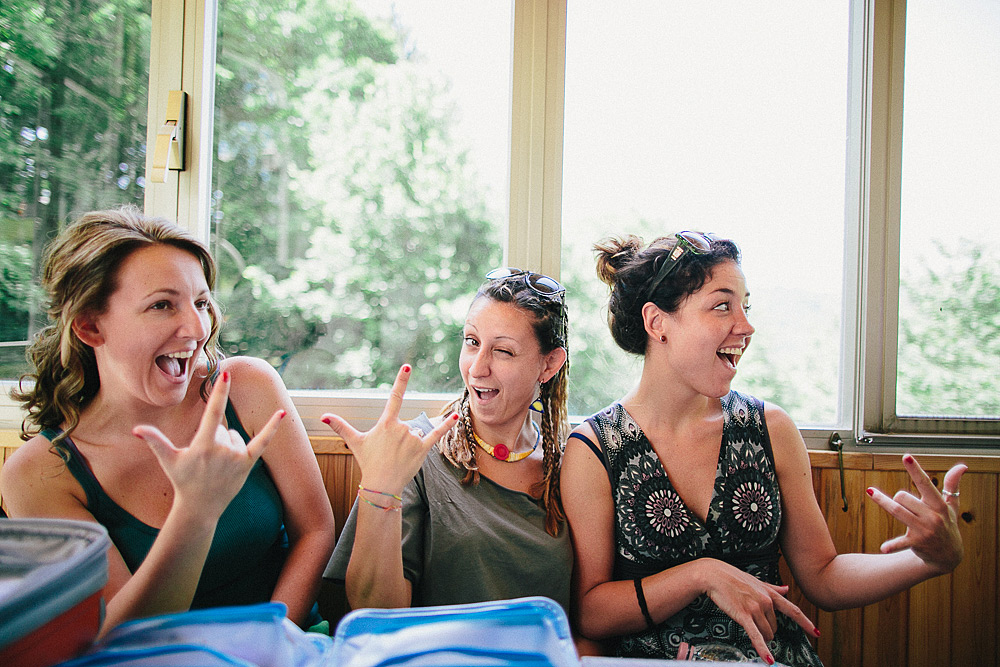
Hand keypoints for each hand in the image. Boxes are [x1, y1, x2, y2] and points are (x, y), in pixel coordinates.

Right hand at [133, 370, 283, 517]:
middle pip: (222, 428)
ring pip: (234, 436)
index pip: (213, 413)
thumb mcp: (168, 460)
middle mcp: (222, 450)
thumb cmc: (183, 481)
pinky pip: (262, 442)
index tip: (225, 375)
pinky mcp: (247, 464)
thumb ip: (155, 441)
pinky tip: (281, 413)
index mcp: (203, 445)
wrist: (200, 508)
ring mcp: (236, 457)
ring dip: (226, 444)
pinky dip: (272, 428)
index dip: (219, 393)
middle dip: (213, 438)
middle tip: (205, 460)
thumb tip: (136, 429)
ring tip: (216, 465)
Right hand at [321, 364, 457, 494]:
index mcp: (386, 423)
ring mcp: (413, 438)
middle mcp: (401, 428)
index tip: (407, 367)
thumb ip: (341, 426)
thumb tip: (322, 416)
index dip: (401, 381)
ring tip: (401, 457)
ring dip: (411, 442)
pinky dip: (448, 424)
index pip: (394, 397)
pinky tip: (457, 414)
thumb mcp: (355, 442)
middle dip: (401, 437)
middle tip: (391, 453)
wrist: (381, 485)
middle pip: (406, 424)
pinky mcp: (423, 448)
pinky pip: (437, 433)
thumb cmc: (368, 462)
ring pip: (416, 432)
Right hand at [701, 558, 817, 664]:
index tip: (816, 633)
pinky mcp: (744, 615)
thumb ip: (773, 588)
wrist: (714, 575)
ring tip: (752, 628)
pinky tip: (767, 658)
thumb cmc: (733, 578)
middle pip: (775, 627)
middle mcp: (766, 601)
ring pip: (767, 633)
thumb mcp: (756, 581)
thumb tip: (786, 588)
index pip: (794, 611)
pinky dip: (762, 649)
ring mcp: (755, 608)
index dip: (806, 623)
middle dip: (769, 630)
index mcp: (770, 594)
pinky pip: (756, 636)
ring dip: (762, 637)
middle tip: (758, 626)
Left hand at [867, 454, 965, 572]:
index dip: (915, 470)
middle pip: (903, 497)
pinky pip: (901, 542)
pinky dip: (893, 546)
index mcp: (939, 505)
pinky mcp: (916, 543)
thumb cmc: (947, 524)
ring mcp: (924, 530)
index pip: (925, 483)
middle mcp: (932, 517)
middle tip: (905, 504)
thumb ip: (952, 484)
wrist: (949, 556)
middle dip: (899, 497)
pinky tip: (884, 548)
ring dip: (882, 501)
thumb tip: (962, 465)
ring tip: (870, 492)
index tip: (906, 456)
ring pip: (897, 510)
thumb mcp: (951, 506)